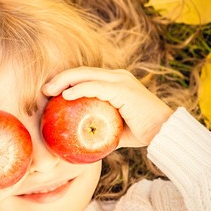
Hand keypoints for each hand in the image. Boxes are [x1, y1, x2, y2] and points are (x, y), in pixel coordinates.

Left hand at [42, 67, 173, 146]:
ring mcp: (121, 81)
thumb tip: (80, 139)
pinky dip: (78, 90)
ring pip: (86, 75)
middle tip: (44, 90)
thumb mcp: (115, 128)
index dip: (67, 80)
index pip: (86, 76)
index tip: (50, 92)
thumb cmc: (143, 132)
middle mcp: (118, 77)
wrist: (165, 134)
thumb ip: (100, 128)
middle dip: (61, 78)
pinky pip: (95, 87)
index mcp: (116, 82)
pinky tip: (65, 96)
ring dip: (64, 81)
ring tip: (48, 91)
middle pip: (82, 72)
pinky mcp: (123, 89)